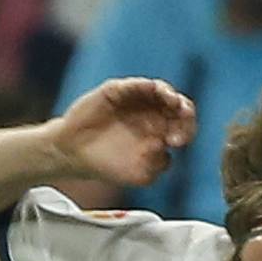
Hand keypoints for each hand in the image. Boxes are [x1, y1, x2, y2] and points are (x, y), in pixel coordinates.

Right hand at [52, 77, 196, 190]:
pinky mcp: (119, 91)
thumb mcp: (140, 176)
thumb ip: (158, 166)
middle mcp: (153, 115)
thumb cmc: (108, 166)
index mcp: (162, 134)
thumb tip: (168, 148)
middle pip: (179, 107)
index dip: (187, 131)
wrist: (74, 154)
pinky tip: (152, 90)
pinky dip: (146, 86)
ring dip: (170, 95)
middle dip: (185, 111)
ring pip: (162, 91)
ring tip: (172, 102)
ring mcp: (137, 101)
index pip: (184, 127)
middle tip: (184, 116)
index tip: (176, 142)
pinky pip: (137, 85)